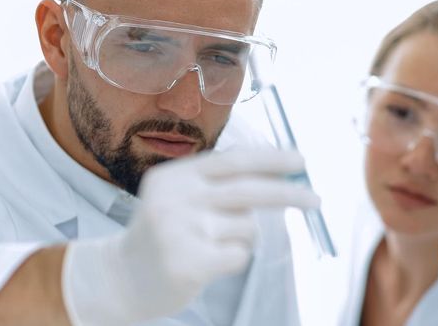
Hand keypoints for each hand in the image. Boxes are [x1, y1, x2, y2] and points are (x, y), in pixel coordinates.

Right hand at [62, 150, 319, 324]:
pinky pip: (239, 255)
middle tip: (316, 199)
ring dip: (243, 238)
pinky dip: (233, 259)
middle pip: (249, 190)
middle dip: (289, 193)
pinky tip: (207, 263)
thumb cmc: (164, 235)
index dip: (271, 159)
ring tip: (212, 245)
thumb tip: (281, 175)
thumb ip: (220, 184)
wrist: (121, 279)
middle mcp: (175, 198)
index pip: (233, 160)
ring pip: (247, 227)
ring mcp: (180, 231)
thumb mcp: (179, 197)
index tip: (301, 161)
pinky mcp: (188, 262)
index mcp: (175, 175)